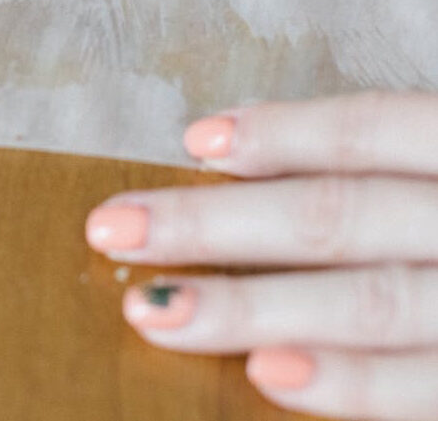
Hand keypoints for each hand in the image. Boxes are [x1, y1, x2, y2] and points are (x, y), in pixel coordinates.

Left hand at [86, 93, 437, 419]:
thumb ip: (385, 159)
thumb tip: (226, 140)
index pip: (368, 130)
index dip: (282, 133)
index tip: (192, 139)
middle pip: (335, 216)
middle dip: (217, 223)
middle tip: (113, 226)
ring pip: (363, 302)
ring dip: (250, 305)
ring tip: (153, 308)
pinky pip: (421, 390)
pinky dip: (345, 382)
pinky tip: (263, 373)